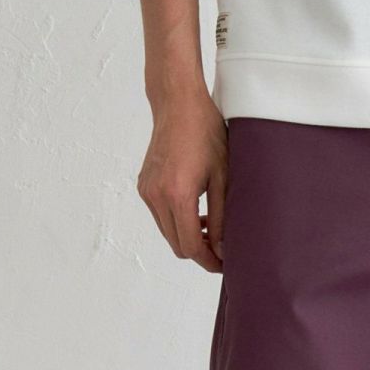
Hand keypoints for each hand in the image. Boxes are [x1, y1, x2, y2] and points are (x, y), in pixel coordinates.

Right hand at [137, 91, 227, 273]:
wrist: (177, 103)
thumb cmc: (206, 133)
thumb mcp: (223, 178)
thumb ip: (223, 217)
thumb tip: (224, 250)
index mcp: (177, 195)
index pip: (191, 246)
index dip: (209, 262)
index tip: (225, 265)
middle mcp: (156, 196)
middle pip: (178, 245)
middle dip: (200, 252)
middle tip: (223, 249)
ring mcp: (146, 191)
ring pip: (168, 234)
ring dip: (189, 237)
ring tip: (213, 227)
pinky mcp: (144, 186)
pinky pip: (161, 217)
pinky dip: (178, 222)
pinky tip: (196, 212)